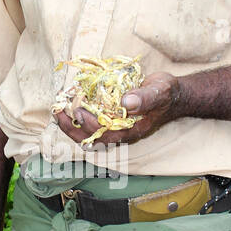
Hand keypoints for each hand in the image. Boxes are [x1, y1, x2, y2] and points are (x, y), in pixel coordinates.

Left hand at [54, 72, 179, 145]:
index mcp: (131, 131)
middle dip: (72, 127)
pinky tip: (70, 100)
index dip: (88, 125)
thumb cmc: (167, 94)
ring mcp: (114, 126)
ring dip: (71, 123)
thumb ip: (145, 98)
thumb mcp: (160, 92)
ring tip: (59, 108)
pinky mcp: (110, 117)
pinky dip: (78, 114)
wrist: (172, 95)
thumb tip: (126, 102)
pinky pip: (90, 121)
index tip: (78, 108)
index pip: (105, 135)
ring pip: (87, 132)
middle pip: (90, 138)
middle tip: (58, 112)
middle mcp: (120, 132)